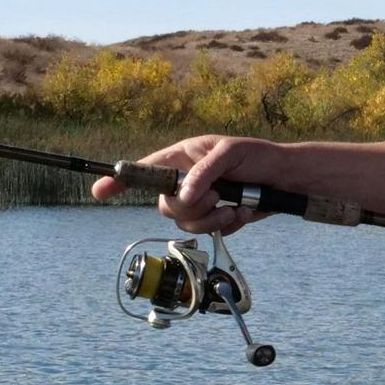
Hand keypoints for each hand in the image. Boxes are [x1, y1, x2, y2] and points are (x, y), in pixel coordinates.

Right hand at [90, 134, 287, 234]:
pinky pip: (205, 231)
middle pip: (164, 205)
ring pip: (184, 223)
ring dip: (209, 218)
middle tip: (217, 196)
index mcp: (183, 156)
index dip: (121, 178)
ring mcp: (199, 200)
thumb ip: (203, 172)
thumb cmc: (257, 156)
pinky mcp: (214, 217)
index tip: (100, 189)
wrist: (284, 180)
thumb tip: (184, 196)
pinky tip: (240, 213)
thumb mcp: (230, 153)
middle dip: (189, 206)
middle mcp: (185, 179)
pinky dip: (223, 225)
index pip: (146, 168)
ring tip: (232, 207)